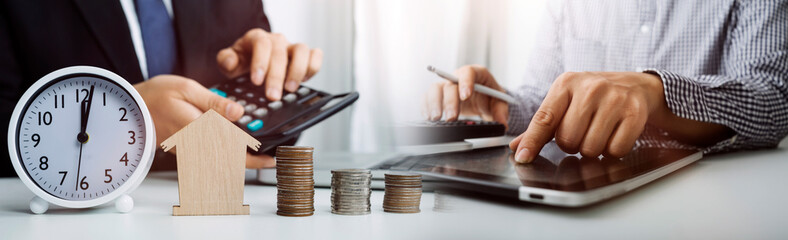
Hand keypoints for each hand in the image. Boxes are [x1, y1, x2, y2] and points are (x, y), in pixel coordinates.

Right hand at [135, 75, 273, 167]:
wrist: (128, 110)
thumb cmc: (154, 96)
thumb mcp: (186, 89)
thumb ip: (214, 102)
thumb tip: (239, 112)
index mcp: (199, 129)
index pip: (232, 147)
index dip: (254, 155)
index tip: (272, 158)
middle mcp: (195, 144)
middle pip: (228, 162)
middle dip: (252, 164)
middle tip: (271, 161)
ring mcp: (190, 150)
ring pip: (219, 163)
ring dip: (239, 162)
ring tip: (260, 157)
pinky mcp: (186, 150)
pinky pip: (209, 158)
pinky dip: (225, 157)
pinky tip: (237, 150)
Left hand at [217, 28, 322, 100]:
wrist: (255, 63)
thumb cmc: (243, 62)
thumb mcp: (230, 62)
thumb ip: (226, 60)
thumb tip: (230, 61)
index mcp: (257, 38)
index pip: (262, 44)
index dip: (261, 62)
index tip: (257, 82)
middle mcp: (277, 40)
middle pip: (280, 52)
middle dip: (277, 76)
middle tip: (273, 96)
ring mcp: (292, 47)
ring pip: (302, 50)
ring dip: (298, 71)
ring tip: (290, 89)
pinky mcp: (306, 55)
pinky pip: (316, 55)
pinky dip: (314, 66)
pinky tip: (305, 80)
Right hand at [423, 65, 508, 126]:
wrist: (483, 100)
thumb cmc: (491, 97)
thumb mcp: (500, 103)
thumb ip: (501, 111)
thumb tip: (502, 122)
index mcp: (476, 73)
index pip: (469, 72)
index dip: (466, 83)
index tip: (465, 96)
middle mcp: (459, 77)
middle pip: (450, 84)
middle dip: (450, 102)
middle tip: (452, 117)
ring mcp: (447, 85)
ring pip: (435, 89)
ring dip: (434, 103)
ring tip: (436, 118)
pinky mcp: (439, 94)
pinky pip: (428, 96)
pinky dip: (426, 106)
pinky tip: (428, 116)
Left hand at [509, 72, 666, 162]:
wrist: (634, 85)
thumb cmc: (593, 96)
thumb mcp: (565, 100)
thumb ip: (541, 125)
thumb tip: (517, 147)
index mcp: (566, 84)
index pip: (544, 118)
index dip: (532, 141)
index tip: (523, 158)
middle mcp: (590, 88)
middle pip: (568, 139)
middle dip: (571, 145)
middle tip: (580, 133)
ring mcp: (614, 100)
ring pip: (591, 148)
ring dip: (592, 149)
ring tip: (597, 133)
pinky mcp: (635, 113)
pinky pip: (615, 150)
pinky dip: (613, 151)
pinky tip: (613, 135)